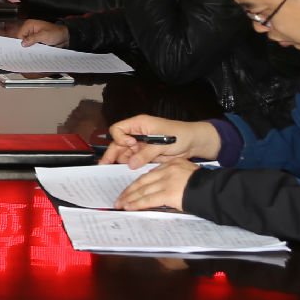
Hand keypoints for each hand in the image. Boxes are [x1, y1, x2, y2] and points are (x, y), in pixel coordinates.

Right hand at [14, 18, 68, 45]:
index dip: (22, 41)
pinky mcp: (37, 41)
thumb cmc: (56, 32)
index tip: (24, 48)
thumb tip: (23, 43)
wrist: (65, 37)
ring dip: (30, 48)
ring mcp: (34, 36)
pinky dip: (34, 49)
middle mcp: (31, 30)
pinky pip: (32, 46)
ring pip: (27, 43)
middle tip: (29, 50)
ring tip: (34, 50)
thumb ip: (32, 39)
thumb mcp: (44, 35)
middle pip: (23, 39)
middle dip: (26, 45)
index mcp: (30, 25)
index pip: (20, 34)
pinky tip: (36, 51)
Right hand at [101, 115, 219, 166]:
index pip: (118, 129)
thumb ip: (146, 153)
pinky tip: (125, 175)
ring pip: (124, 155)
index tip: (130, 144)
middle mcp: (137, 135)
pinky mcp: (145, 156)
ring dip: (120, 163)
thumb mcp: (163, 142)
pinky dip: (129, 168)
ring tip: (115, 173)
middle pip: (118, 144)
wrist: (194, 143)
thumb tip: (132, 164)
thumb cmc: (181, 134)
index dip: (120, 138)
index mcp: (138, 124)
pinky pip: (133, 162)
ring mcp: (140, 146)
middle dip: (112, 154)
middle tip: (105, 166)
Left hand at [115, 160, 197, 212]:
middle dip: (129, 191)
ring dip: (129, 198)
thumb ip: (173, 179)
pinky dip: (137, 204)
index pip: (150, 174)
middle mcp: (168, 170)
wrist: (215, 190)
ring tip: (121, 204)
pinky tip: (129, 207)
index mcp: (172, 164)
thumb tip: (159, 192)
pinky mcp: (169, 192)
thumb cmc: (205, 186)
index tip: (130, 189)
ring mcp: (167, 180)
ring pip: (143, 190)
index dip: (138, 183)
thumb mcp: (188, 175)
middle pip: (143, 181)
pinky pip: (148, 199)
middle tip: (120, 198)